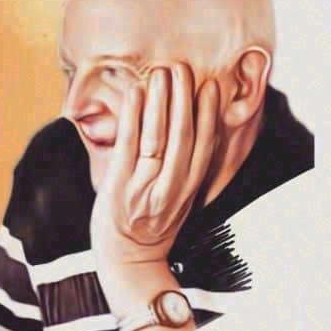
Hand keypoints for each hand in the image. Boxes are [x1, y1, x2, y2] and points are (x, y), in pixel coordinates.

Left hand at [90, 64, 219, 268]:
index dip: (208, 114)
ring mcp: (144, 188)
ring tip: (163, 73)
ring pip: (158, 138)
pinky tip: (136, 94)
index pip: (203, 146)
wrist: (125, 262)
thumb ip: (185, 170)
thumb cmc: (148, 226)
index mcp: (188, 190)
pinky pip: (128, 147)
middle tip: (184, 68)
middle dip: (184, 99)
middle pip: (182, 137)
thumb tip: (192, 133)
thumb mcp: (176, 200)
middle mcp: (170, 188)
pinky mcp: (119, 188)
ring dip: (161, 102)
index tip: (211, 86)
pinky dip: (133, 118)